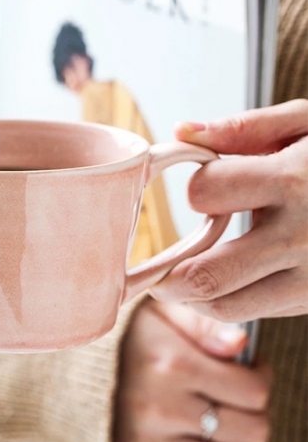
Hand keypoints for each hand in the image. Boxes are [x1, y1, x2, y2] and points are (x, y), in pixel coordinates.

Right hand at [114, 298, 271, 441]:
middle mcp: (157, 405)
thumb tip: (240, 344)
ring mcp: (147, 438)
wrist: (94, 367)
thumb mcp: (170, 312)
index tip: (249, 369)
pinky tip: (204, 437)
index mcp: (170, 363)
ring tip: (226, 419)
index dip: (260, 378)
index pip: (253, 391)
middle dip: (255, 413)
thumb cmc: (147, 337)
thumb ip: (207, 322)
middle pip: (250, 431)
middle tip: (241, 397)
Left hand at [150, 99, 307, 320]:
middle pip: (207, 275)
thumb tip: (182, 131)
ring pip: (227, 306)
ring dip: (190, 300)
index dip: (196, 189)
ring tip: (177, 284)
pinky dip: (224, 305)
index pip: (205, 193)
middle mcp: (302, 236)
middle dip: (166, 279)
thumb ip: (244, 127)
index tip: (204, 188)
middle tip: (150, 276)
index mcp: (294, 181)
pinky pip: (257, 313)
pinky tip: (220, 286)